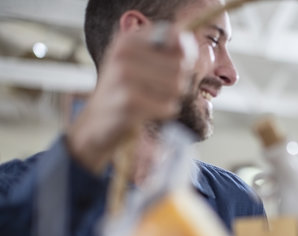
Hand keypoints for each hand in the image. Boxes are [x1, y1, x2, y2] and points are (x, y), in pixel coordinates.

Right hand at [66, 23, 196, 172]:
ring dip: (170, 98)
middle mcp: (123, 52)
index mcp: (128, 39)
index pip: (175, 36)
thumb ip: (169, 49)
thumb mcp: (141, 63)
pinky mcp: (128, 102)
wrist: (95, 124)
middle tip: (159, 91)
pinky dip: (164, 112)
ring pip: (177, 86)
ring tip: (152, 101)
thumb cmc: (125, 92)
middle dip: (178, 82)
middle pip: (180, 65)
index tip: (174, 68)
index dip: (184, 56)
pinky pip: (168, 106)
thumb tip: (189, 38)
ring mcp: (123, 77)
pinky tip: (148, 112)